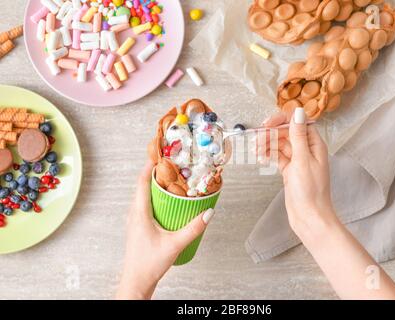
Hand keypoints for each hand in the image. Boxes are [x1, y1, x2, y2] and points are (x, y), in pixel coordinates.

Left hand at [116, 161, 214, 299]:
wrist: (136, 281)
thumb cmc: (148, 264)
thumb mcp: (175, 244)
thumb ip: (193, 229)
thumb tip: (208, 213)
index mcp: (139, 213)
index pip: (141, 182)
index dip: (149, 166)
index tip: (158, 154)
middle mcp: (134, 213)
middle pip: (142, 186)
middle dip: (155, 172)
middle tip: (170, 164)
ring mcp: (135, 220)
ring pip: (143, 195)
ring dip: (155, 185)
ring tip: (171, 179)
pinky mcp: (139, 226)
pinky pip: (145, 204)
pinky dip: (155, 196)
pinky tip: (168, 202)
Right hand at [258, 109, 394, 298]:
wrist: (309, 218)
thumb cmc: (310, 192)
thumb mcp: (303, 160)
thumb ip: (298, 135)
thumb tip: (298, 112)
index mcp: (315, 145)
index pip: (298, 123)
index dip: (282, 120)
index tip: (267, 124)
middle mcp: (307, 150)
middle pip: (287, 132)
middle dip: (271, 134)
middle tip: (257, 139)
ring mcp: (298, 161)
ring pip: (280, 144)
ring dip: (267, 144)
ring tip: (256, 150)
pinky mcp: (289, 170)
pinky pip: (277, 157)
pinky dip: (268, 155)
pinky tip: (260, 157)